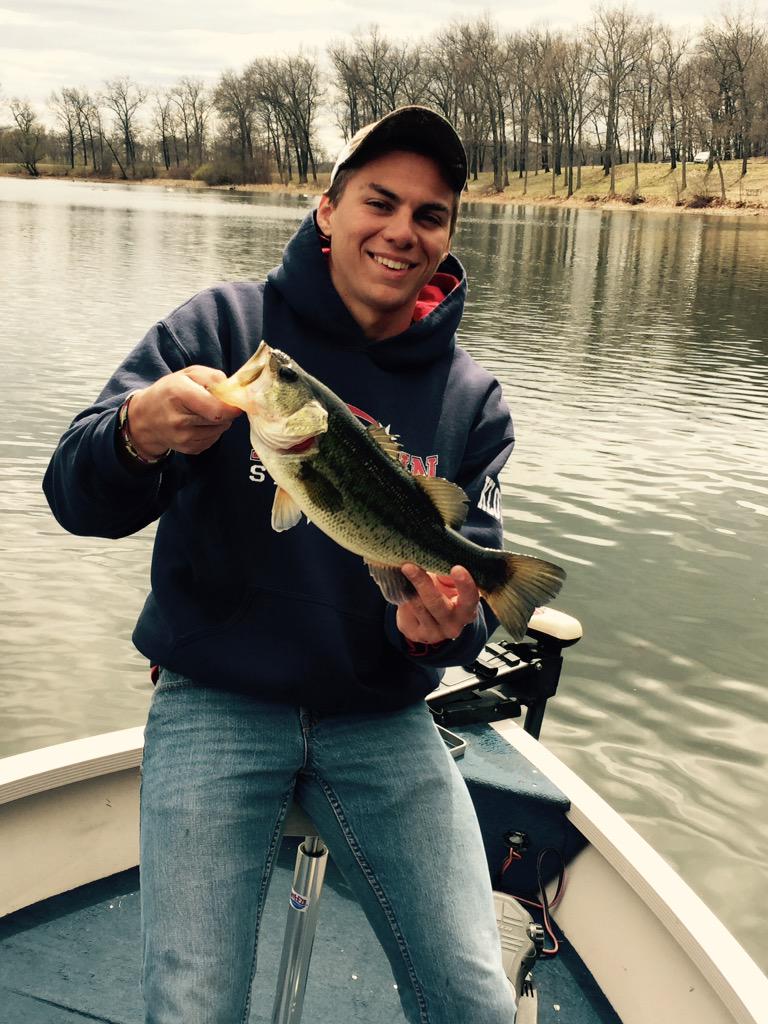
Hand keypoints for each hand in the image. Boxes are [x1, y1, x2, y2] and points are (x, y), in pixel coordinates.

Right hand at [127, 366, 241, 457]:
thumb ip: (212, 377)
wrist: (145, 418)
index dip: (232, 407)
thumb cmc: (169, 392)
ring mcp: (183, 438)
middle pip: (221, 420)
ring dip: (221, 421)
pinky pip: (213, 440)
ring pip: (220, 430)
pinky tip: (201, 423)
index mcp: (178, 394)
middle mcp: (179, 419)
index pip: (216, 408)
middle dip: (226, 411)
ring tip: (206, 412)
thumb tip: (234, 391)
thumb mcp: (187, 374)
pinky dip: (213, 431)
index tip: (238, 402)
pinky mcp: (188, 449)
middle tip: (220, 403)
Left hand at [396, 564, 479, 644]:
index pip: (470, 598)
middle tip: (409, 566)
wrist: (428, 618)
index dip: (465, 584)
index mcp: (467, 611)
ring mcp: (434, 633)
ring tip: (405, 572)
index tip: (456, 568)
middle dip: (422, 583)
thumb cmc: (443, 595)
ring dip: (409, 588)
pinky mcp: (416, 634)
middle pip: (436, 604)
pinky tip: (402, 590)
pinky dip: (403, 598)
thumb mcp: (450, 584)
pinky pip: (406, 613)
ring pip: (418, 607)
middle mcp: (453, 626)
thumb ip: (448, 575)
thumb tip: (440, 562)